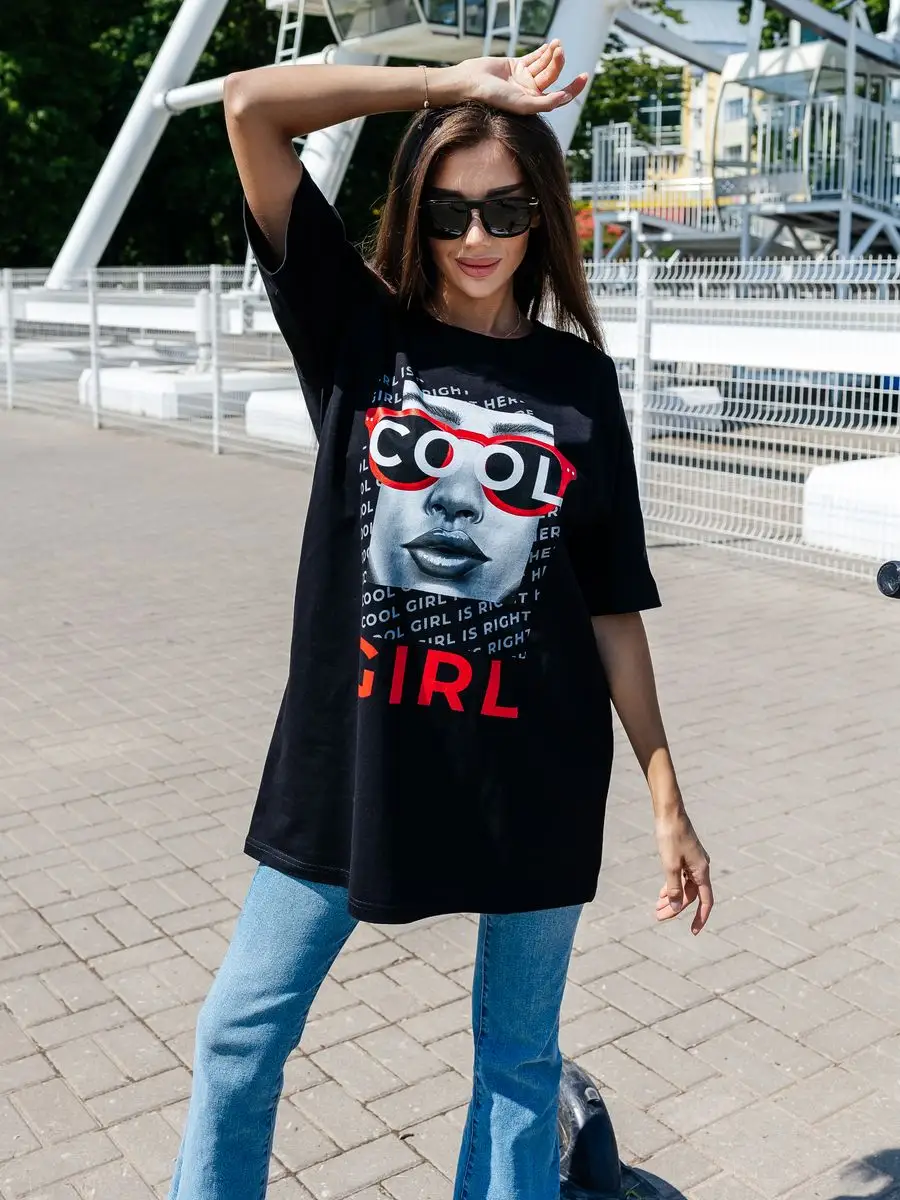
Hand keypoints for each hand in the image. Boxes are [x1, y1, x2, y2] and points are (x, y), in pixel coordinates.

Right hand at [454, 40, 588, 114]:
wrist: (471, 82)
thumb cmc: (494, 98)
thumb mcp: (522, 104)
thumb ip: (544, 103)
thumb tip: (565, 98)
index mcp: (533, 104)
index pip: (559, 97)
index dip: (573, 88)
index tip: (584, 77)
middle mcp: (529, 92)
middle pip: (552, 76)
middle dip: (558, 63)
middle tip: (560, 51)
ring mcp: (523, 78)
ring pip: (544, 65)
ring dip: (552, 54)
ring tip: (556, 45)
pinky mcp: (516, 65)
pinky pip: (534, 57)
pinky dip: (543, 51)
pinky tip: (550, 45)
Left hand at [654, 807, 712, 934]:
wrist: (669, 812)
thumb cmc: (670, 836)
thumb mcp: (670, 865)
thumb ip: (675, 888)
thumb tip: (677, 908)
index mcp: (701, 871)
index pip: (705, 901)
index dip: (700, 918)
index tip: (693, 932)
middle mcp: (701, 867)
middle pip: (691, 895)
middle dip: (676, 908)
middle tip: (659, 917)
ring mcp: (693, 861)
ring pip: (685, 886)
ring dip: (672, 897)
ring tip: (657, 907)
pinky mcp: (685, 855)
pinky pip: (681, 876)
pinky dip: (672, 886)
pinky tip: (662, 892)